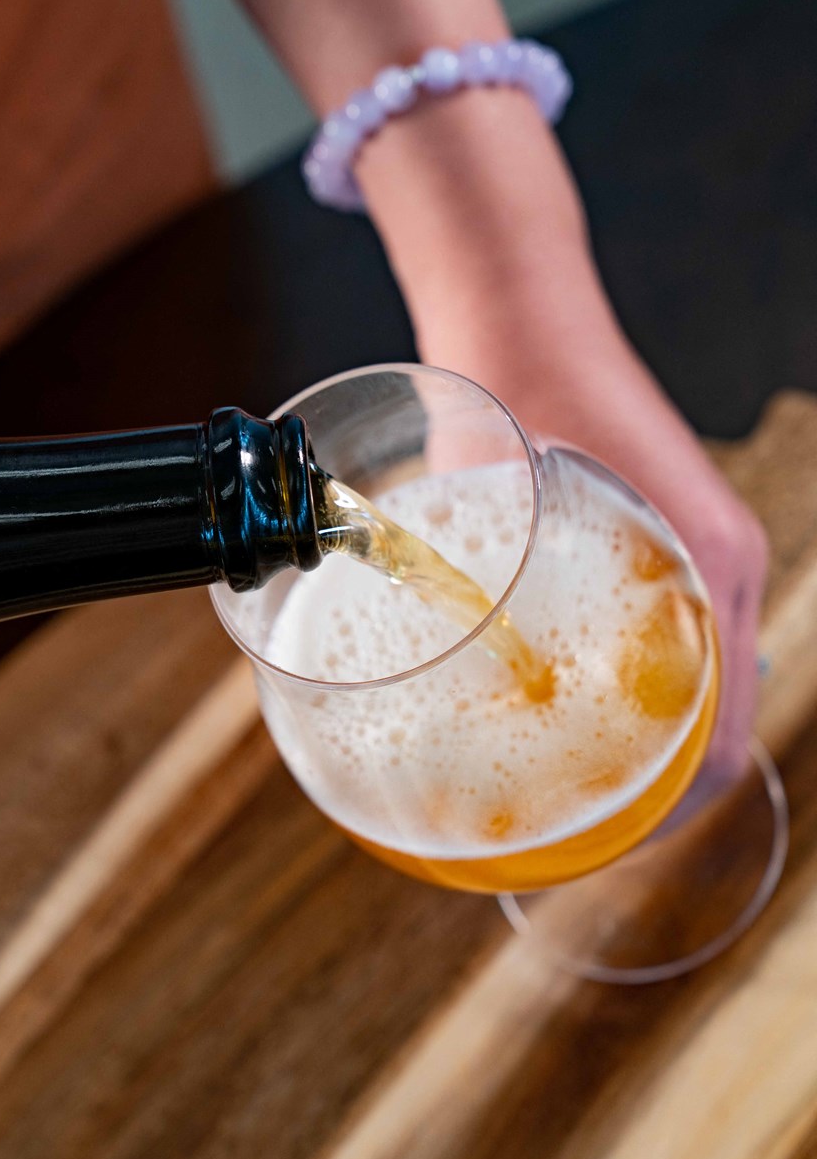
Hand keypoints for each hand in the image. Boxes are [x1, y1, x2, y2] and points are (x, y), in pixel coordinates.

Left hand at [414, 258, 766, 783]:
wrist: (521, 312)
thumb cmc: (513, 393)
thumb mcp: (489, 509)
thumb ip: (481, 597)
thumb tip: (437, 697)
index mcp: (712, 567)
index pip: (717, 741)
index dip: (667, 813)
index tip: (599, 846)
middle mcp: (721, 565)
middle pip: (712, 720)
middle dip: (650, 787)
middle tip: (570, 829)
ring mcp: (697, 549)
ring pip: (694, 679)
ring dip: (643, 738)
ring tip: (566, 781)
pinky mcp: (665, 535)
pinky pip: (672, 632)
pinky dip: (636, 682)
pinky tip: (568, 702)